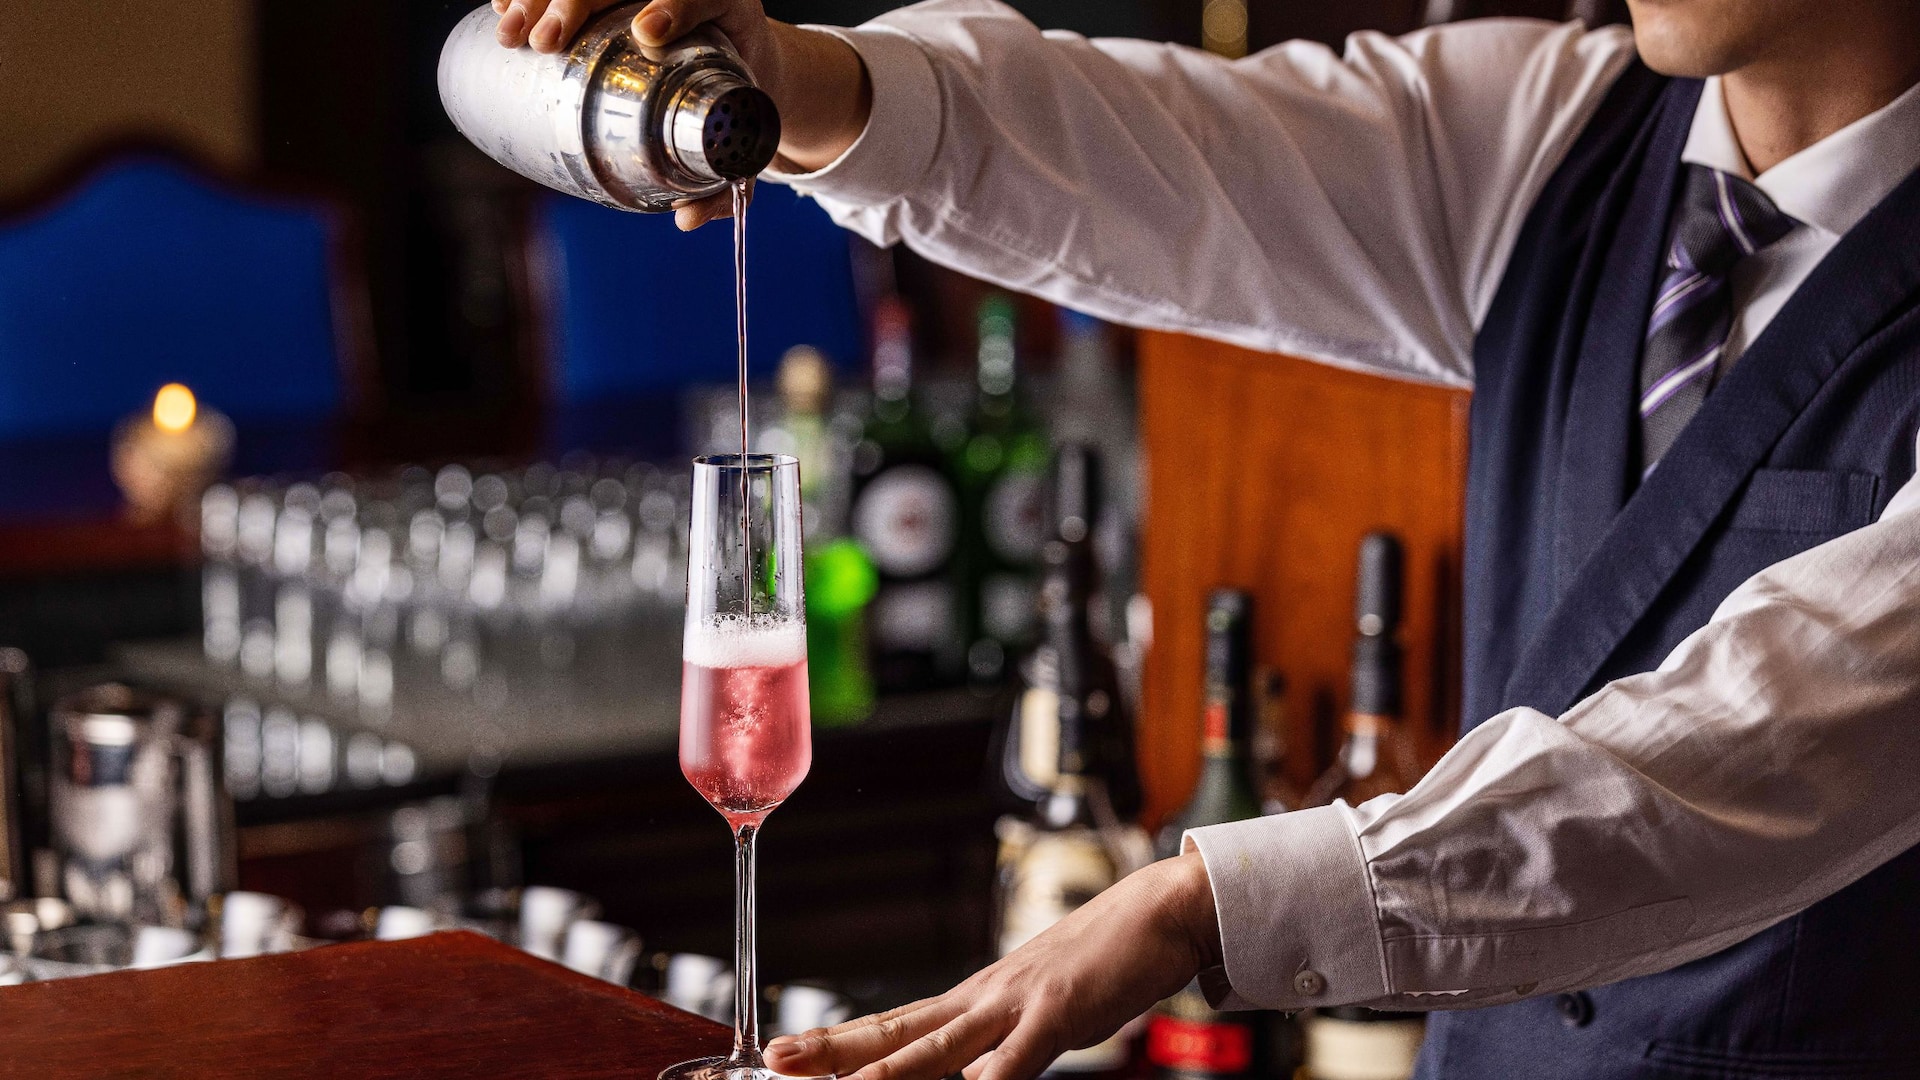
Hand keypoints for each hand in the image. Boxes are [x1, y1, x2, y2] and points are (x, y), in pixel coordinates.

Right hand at [490, 0, 870, 229]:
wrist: (746, 63)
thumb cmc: (743, 104)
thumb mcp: (749, 141)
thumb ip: (731, 183)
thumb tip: (685, 219)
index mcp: (728, 9)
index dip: (673, 7)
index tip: (646, 33)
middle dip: (576, 4)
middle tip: (546, 42)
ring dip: (540, 0)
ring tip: (510, 33)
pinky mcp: (614, 0)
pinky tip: (499, 8)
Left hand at [765, 853, 1222, 1079]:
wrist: (1161, 910)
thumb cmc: (1106, 961)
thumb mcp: (1044, 1013)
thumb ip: (1006, 1048)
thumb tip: (978, 1076)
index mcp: (978, 1000)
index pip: (894, 1026)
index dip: (839, 1044)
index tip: (787, 1057)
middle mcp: (985, 998)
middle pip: (896, 1031)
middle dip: (833, 1053)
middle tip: (774, 1061)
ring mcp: (1019, 1003)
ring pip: (940, 1045)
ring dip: (890, 1073)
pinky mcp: (1061, 1010)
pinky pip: (1020, 1055)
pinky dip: (994, 1077)